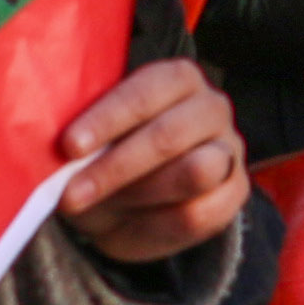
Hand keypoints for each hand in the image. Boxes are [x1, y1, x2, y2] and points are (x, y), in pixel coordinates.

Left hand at [56, 58, 251, 265]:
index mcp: (177, 79)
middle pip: (170, 135)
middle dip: (117, 167)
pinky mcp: (236, 191)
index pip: (148, 91)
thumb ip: (86, 143)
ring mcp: (230, 148)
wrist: (134, 203)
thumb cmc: (106, 159)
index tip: (70, 146)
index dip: (108, 118)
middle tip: (71, 195)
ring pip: (196, 171)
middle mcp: (211, 107)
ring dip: (140, 194)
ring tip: (103, 207)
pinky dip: (158, 225)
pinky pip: (201, 213)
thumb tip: (67, 155)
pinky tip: (133, 222)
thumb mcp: (91, 147)